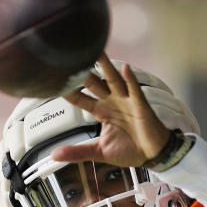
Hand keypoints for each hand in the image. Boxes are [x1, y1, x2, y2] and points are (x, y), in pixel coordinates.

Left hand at [53, 54, 170, 166]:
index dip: (68, 91)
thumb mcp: (98, 152)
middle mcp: (112, 102)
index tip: (54, 81)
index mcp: (102, 111)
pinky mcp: (140, 105)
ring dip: (105, 66)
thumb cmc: (130, 150)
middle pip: (93, 83)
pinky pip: (135, 90)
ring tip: (97, 51)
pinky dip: (130, 79)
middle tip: (70, 57)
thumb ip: (77, 152)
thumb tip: (55, 155)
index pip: (80, 98)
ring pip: (113, 80)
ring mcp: (126, 101)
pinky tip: (125, 68)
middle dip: (82, 72)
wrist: (152, 155)